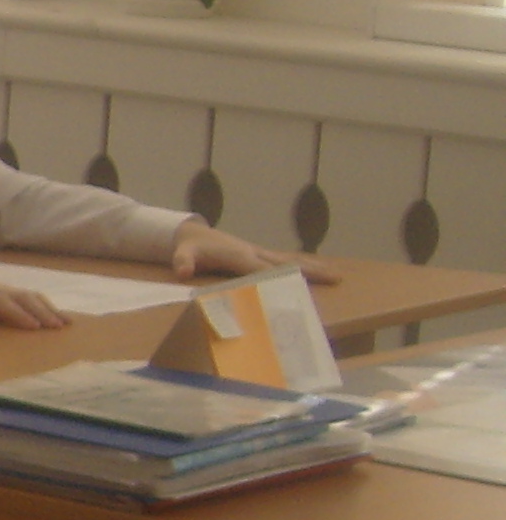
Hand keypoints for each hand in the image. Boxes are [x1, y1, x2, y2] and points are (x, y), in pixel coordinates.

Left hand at [175, 218, 341, 284]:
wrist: (191, 233)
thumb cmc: (189, 246)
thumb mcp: (182, 253)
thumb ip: (183, 261)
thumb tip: (182, 270)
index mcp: (240, 256)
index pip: (263, 270)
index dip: (281, 277)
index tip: (302, 286)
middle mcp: (254, 253)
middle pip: (287, 263)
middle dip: (310, 271)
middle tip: (337, 277)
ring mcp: (258, 252)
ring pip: (290, 260)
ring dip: (313, 268)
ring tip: (337, 275)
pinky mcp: (258, 255)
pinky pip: (284, 261)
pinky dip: (301, 267)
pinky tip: (316, 272)